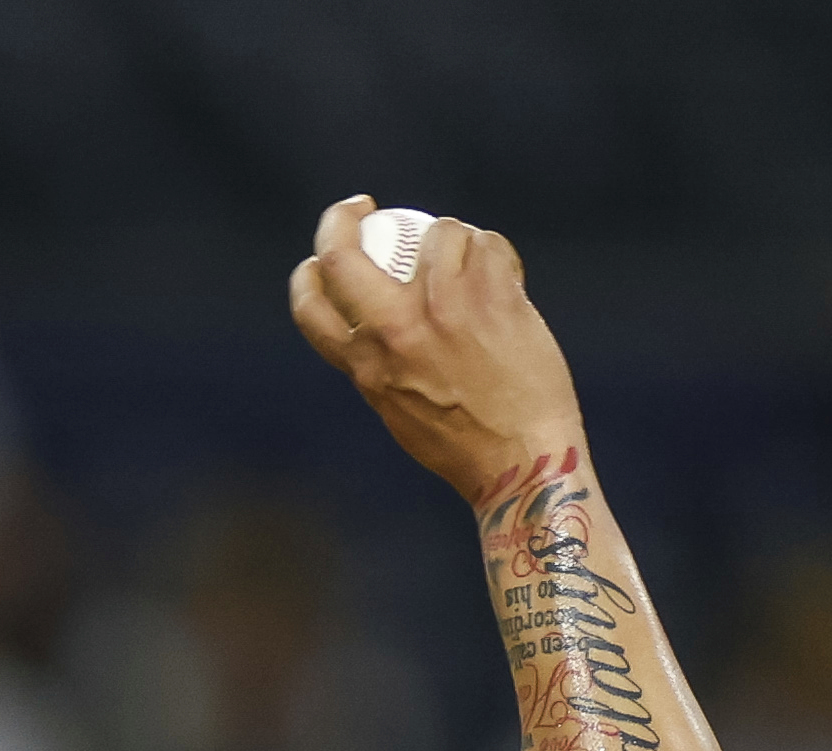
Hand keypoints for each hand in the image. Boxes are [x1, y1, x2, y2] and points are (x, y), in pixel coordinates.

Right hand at [286, 195, 587, 506]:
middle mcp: (395, 331)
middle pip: (343, 252)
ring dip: (453, 240)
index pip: (310, 305)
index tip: (320, 256)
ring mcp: (443, 307)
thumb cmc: (466, 444)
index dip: (308, 271)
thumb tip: (372, 322)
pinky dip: (494, 254)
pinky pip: (486, 244)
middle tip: (363, 209)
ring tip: (471, 269)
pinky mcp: (491, 294)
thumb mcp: (398, 407)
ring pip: (437, 232)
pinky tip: (504, 281)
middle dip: (342, 217)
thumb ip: (379, 362)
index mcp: (365, 365)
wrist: (523, 460)